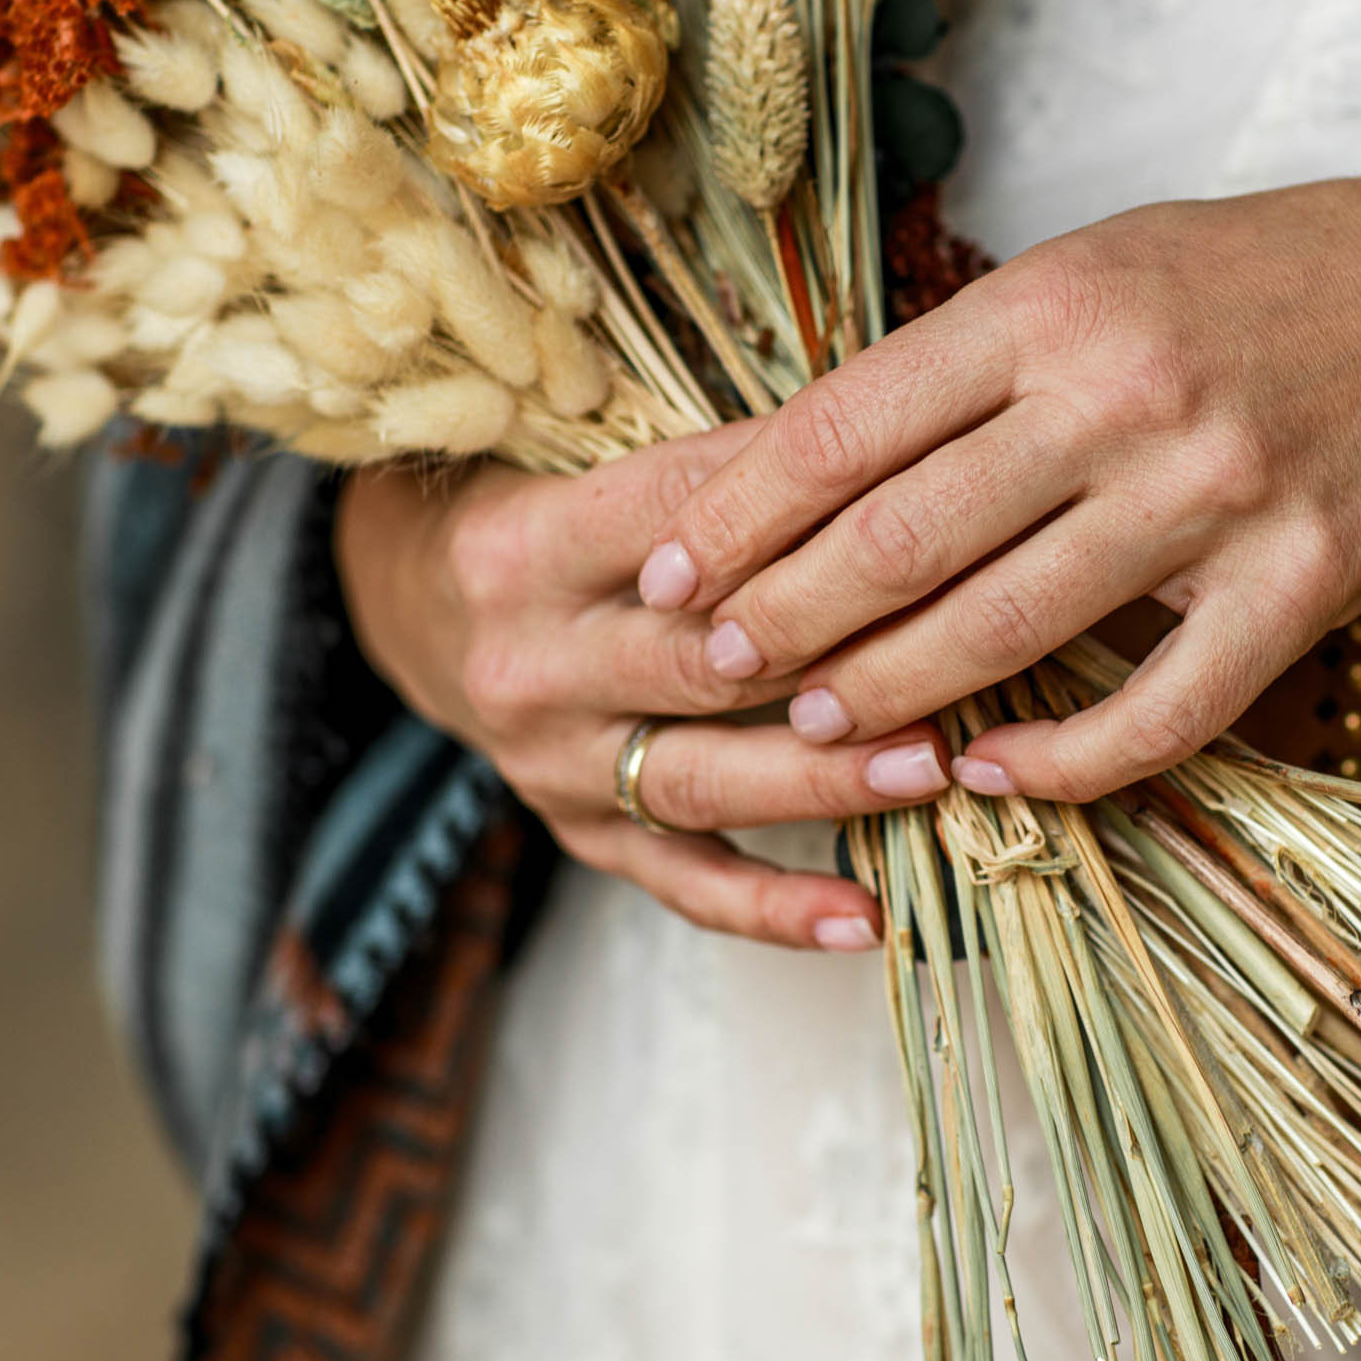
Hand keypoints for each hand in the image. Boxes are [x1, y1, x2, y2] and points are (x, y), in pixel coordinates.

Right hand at [335, 429, 952, 948]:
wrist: (412, 606)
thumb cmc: (535, 511)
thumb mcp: (580, 458)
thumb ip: (704, 469)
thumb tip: (867, 444)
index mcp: (528, 547)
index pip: (678, 524)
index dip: (791, 517)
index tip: (906, 510)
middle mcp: (529, 663)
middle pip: (695, 666)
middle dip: (827, 667)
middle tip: (948, 662)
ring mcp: (550, 761)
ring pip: (698, 781)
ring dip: (820, 782)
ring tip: (928, 770)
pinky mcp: (576, 829)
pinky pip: (683, 882)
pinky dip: (774, 910)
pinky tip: (863, 917)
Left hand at [635, 173, 1360, 800]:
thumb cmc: (1257, 281)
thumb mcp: (1096, 270)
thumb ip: (968, 367)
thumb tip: (810, 467)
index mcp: (1051, 305)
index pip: (845, 425)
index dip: (737, 514)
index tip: (665, 569)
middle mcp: (1122, 397)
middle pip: (897, 542)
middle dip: (780, 621)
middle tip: (709, 666)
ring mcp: (1216, 498)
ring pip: (1005, 633)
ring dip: (890, 698)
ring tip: (816, 727)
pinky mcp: (1301, 587)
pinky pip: (1159, 710)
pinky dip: (1063, 761)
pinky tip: (994, 777)